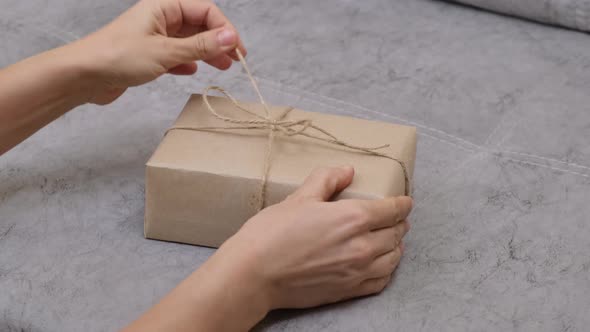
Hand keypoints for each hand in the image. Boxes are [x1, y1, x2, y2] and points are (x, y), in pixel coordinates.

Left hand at [76, 0, 245, 104]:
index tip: (237, 50)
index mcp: (164, 7)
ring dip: (206, 53)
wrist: (83, 76)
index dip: (225, 29)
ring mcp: (153, 37)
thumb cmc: (117, 57)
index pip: (205, 11)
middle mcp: (160, 19)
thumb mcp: (166, 51)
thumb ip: (200, 46)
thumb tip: (231, 37)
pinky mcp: (147, 56)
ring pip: (188, 42)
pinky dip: (186, 62)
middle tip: (235, 60)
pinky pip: (175, 55)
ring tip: (222, 68)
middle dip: (218, 41)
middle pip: (199, 25)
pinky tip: (192, 71)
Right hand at [221, 166, 411, 308]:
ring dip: (396, 246)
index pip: (392, 209)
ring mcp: (357, 272)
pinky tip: (381, 265)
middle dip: (400, 223)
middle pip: (396, 233)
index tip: (405, 201)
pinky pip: (381, 281)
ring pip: (393, 258)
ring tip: (392, 240)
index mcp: (353, 218)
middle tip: (397, 218)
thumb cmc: (272, 233)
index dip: (402, 203)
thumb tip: (346, 171)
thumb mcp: (299, 197)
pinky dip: (387, 271)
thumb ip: (326, 180)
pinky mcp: (348, 291)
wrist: (253, 274)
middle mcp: (362, 246)